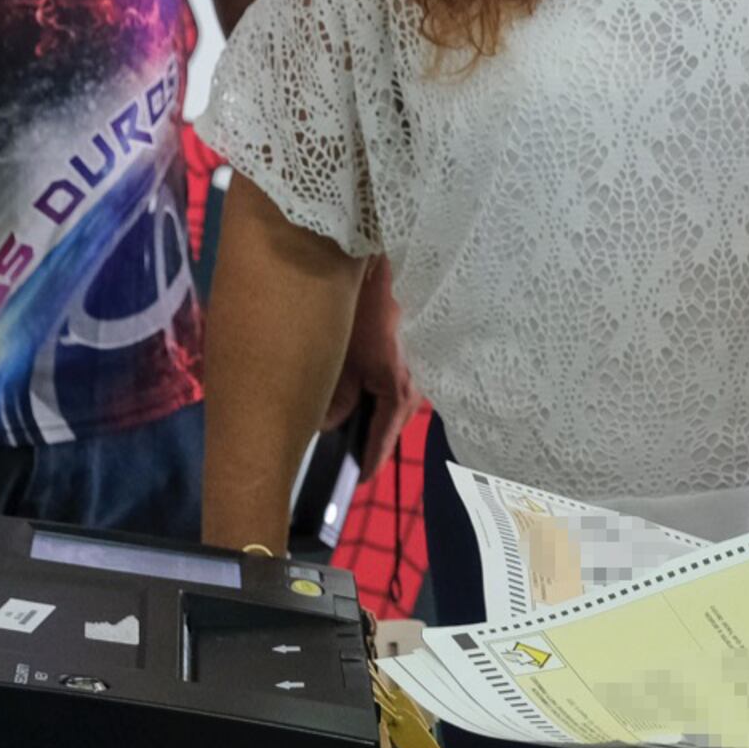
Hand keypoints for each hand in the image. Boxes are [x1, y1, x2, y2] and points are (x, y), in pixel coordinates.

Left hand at [329, 258, 416, 477]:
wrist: (389, 264)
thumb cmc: (364, 310)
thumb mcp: (343, 358)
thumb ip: (337, 397)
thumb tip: (331, 425)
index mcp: (398, 393)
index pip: (382, 441)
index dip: (368, 463)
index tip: (356, 483)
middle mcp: (415, 387)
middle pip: (389, 426)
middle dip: (370, 439)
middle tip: (345, 454)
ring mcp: (417, 370)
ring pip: (392, 404)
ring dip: (373, 413)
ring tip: (347, 422)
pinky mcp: (414, 354)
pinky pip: (395, 384)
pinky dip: (378, 392)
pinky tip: (360, 389)